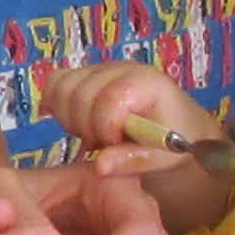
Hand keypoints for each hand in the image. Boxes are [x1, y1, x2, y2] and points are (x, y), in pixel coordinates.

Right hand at [37, 60, 218, 176]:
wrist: (179, 127)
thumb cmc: (175, 141)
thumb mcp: (162, 156)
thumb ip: (133, 160)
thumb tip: (99, 166)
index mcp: (145, 82)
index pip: (107, 99)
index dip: (105, 128)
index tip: (118, 144)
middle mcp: (120, 68)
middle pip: (78, 94)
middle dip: (85, 127)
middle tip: (104, 143)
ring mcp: (100, 69)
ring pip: (61, 87)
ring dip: (69, 119)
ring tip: (92, 134)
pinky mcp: (85, 75)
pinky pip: (55, 82)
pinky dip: (55, 105)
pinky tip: (72, 123)